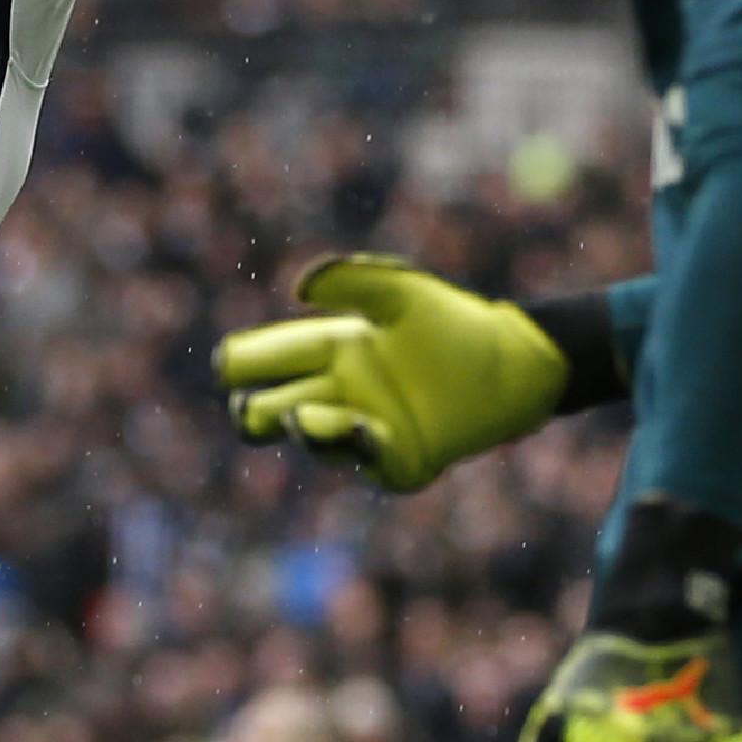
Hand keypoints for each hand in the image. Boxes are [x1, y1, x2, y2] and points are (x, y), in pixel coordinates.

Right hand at [214, 254, 568, 491]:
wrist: (512, 364)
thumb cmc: (455, 323)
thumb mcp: (403, 290)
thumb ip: (354, 279)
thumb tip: (300, 288)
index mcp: (332, 350)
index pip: (269, 359)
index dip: (241, 363)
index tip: (228, 364)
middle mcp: (339, 393)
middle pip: (271, 409)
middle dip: (253, 412)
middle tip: (250, 406)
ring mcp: (364, 430)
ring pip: (310, 436)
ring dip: (305, 427)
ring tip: (303, 415)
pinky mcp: (396, 462)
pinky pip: (366, 459)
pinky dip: (358, 444)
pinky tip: (362, 425)